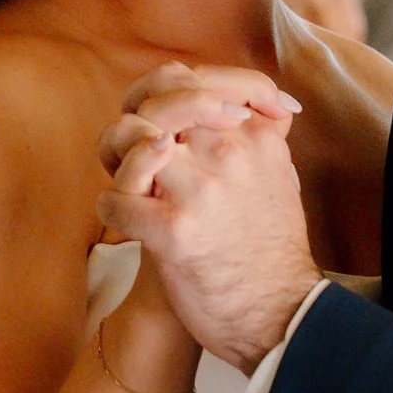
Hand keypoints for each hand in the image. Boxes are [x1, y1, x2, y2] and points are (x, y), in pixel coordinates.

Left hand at [98, 81, 320, 373]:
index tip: (160, 120)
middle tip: (131, 146)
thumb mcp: (280, 173)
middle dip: (133, 120)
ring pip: (128, 139)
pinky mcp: (174, 231)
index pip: (193, 78)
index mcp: (254, 133)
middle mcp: (229, 152)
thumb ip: (258, 131)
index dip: (162, 91)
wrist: (279, 314)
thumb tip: (231, 100)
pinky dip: (111, 209)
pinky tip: (124, 220)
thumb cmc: (272, 247)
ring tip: (125, 182)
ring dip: (115, 161)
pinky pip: (115, 201)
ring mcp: (201, 190)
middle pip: (156, 102)